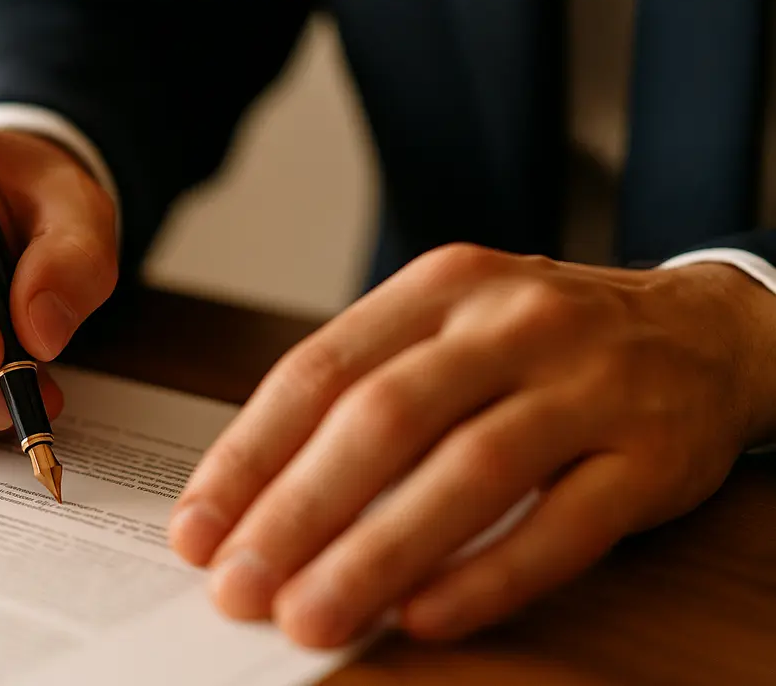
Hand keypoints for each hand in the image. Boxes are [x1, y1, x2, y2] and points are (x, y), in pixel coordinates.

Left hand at [168, 243, 775, 646]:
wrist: (707, 330)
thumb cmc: (543, 345)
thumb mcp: (451, 331)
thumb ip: (363, 394)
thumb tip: (256, 502)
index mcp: (439, 288)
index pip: (318, 370)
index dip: (248, 456)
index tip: (197, 529)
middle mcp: (510, 323)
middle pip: (383, 418)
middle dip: (297, 511)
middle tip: (239, 588)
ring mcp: (588, 385)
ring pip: (469, 471)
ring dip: (378, 553)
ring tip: (311, 616)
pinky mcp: (651, 455)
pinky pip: (562, 525)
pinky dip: (489, 575)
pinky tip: (425, 616)